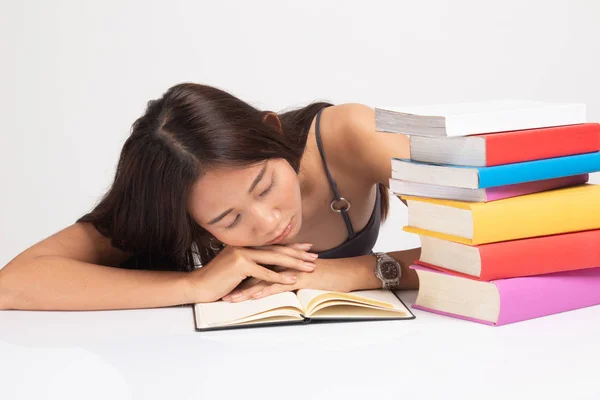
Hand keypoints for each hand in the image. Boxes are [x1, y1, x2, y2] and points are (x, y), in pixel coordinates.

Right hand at [185, 243, 317, 302]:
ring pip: (274, 259)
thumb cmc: (217, 280)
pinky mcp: (240, 266)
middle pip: (277, 249)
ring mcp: (242, 254)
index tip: (308, 247)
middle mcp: (245, 246)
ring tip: (309, 267)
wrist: (198, 285)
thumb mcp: (236, 267)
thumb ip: (250, 262)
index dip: (292, 246)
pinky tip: (292, 279)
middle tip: (314, 256)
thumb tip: (268, 264)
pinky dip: (279, 277)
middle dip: (298, 253)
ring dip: (294, 263)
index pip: (273, 244)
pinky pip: (264, 273)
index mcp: (245, 244)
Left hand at [223, 258, 354, 301]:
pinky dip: (262, 291)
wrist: (346, 273)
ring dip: (243, 290)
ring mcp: (290, 269)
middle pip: (254, 272)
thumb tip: (278, 284)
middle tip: (219, 291)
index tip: (225, 284)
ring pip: (261, 279)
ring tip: (229, 298)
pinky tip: (251, 297)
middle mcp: (284, 262)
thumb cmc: (328, 276)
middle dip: (236, 283)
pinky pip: (277, 285)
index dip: (240, 276)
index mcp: (283, 261)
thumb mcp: (305, 276)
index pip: (257, 268)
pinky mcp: (298, 277)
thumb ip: (290, 276)